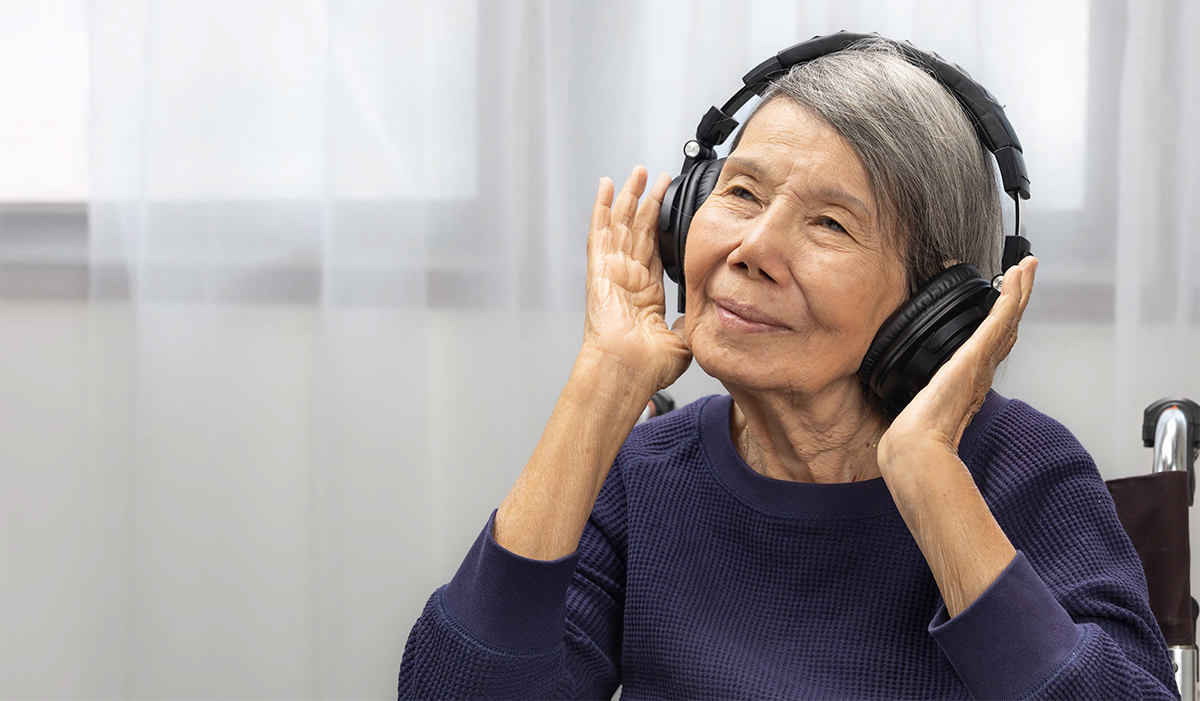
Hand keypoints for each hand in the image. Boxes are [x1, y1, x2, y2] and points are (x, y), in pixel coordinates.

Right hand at [581, 166, 691, 391]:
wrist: (627, 370)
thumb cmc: (647, 367)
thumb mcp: (684, 341)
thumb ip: (693, 323)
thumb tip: (705, 316)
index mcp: (646, 294)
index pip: (653, 249)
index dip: (659, 225)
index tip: (667, 206)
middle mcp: (628, 279)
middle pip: (638, 229)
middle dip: (646, 201)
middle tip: (653, 177)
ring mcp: (612, 271)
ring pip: (622, 223)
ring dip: (629, 196)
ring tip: (637, 172)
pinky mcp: (599, 268)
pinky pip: (600, 231)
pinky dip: (603, 208)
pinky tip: (607, 186)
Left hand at [878, 255, 1037, 466]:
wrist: (920, 443)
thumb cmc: (921, 432)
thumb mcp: (930, 405)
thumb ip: (934, 398)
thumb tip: (924, 401)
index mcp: (974, 379)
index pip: (995, 342)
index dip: (1006, 319)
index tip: (1010, 300)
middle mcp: (984, 369)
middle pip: (1010, 325)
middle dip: (1020, 297)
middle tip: (1028, 271)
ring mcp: (983, 362)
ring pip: (1009, 319)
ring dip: (1019, 290)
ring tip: (1026, 266)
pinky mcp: (976, 355)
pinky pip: (998, 320)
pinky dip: (1009, 298)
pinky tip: (1014, 279)